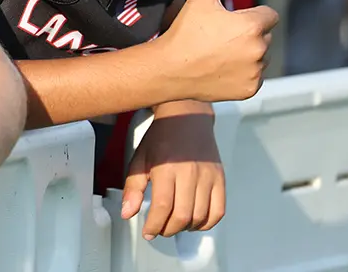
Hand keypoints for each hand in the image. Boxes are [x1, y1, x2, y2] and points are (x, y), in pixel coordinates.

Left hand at [120, 108, 224, 238]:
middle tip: (160, 229)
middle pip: (182, 216)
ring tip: (174, 224)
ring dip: (185, 228)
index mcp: (166, 168)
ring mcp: (208, 176)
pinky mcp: (220, 178)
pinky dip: (207, 223)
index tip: (148, 232)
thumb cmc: (161, 137)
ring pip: (200, 216)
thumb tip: (127, 213)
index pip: (163, 207)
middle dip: (168, 229)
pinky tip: (194, 221)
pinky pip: (218, 211)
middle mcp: (190, 173)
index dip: (154, 225)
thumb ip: (133, 187)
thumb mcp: (140, 158)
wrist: (187, 115)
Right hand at [161, 0, 278, 101]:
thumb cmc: (186, 31)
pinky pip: (255, 76)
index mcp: (253, 25)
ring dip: (248, 53)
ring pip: (261, 56)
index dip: (252, 14)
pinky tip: (222, 68)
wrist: (170, 70)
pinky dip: (243, 72)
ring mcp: (256, 72)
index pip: (270, 15)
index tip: (232, 19)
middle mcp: (260, 50)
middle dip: (249, 33)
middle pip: (264, 36)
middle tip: (221, 36)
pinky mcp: (250, 89)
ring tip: (220, 52)